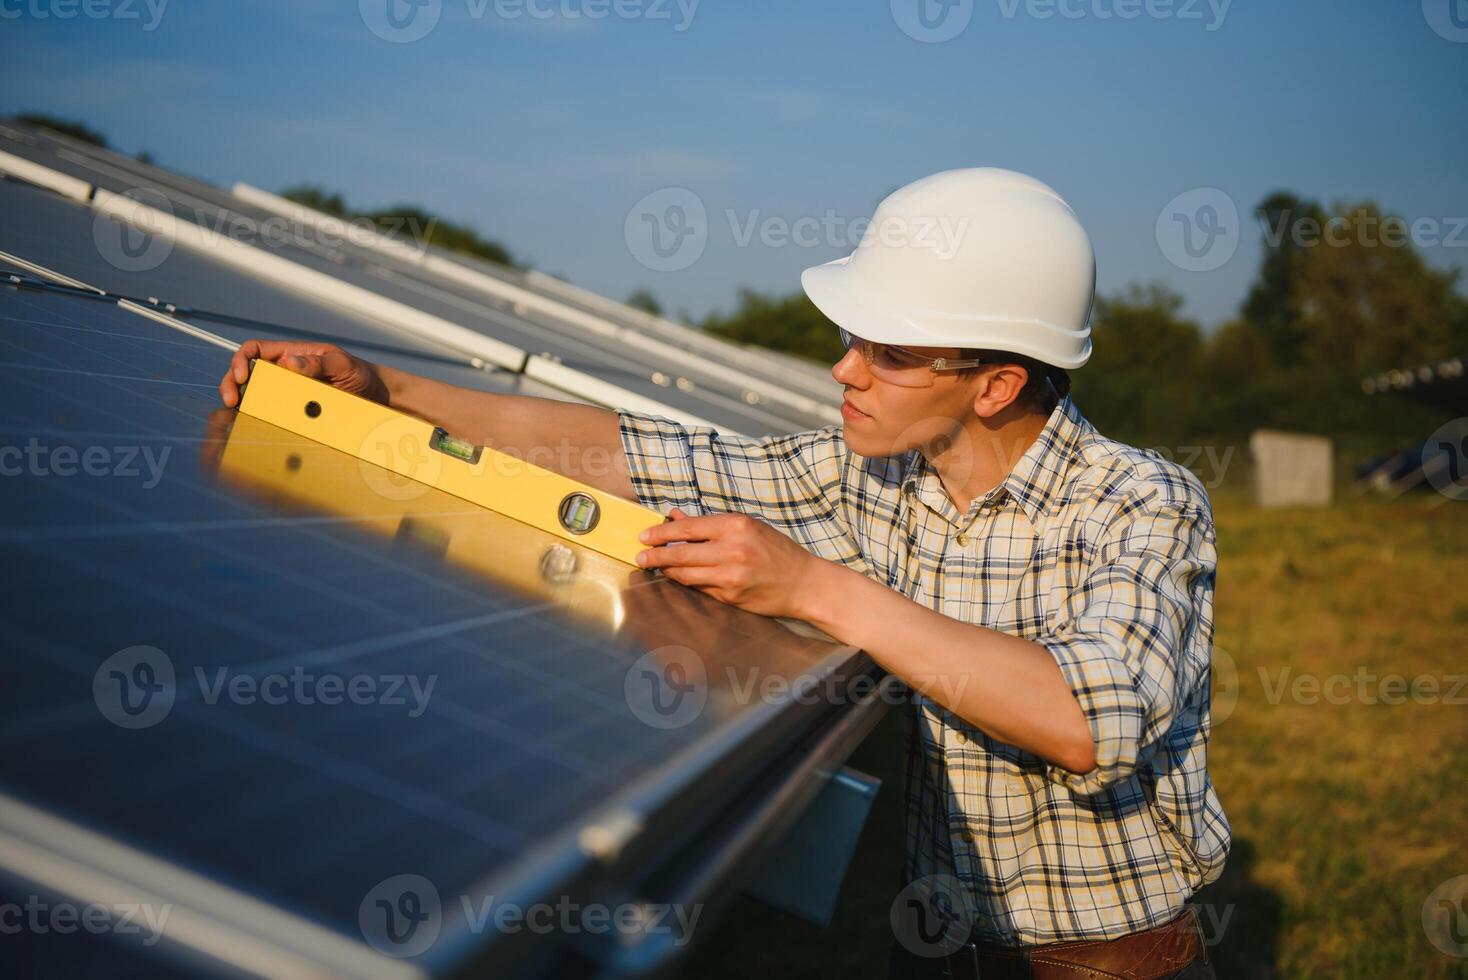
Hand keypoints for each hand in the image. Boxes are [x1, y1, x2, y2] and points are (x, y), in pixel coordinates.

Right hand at [218, 339, 386, 408]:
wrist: (376, 396)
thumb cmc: (359, 374)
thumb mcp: (342, 365)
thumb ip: (318, 363)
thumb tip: (289, 362)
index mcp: (292, 354)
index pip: (254, 350)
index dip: (241, 360)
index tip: (242, 377)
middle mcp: (285, 372)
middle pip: (247, 373)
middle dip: (232, 384)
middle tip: (231, 401)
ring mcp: (288, 392)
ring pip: (257, 395)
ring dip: (245, 403)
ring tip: (240, 413)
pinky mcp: (295, 410)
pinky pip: (274, 414)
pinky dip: (264, 419)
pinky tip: (260, 427)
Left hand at [635, 508, 824, 620]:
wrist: (804, 583)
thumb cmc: (777, 552)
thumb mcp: (748, 528)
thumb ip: (710, 524)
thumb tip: (676, 516)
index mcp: (736, 526)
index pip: (688, 528)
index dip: (661, 533)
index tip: (645, 536)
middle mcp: (732, 549)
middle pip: (681, 553)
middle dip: (656, 555)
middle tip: (640, 557)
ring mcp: (731, 575)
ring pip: (686, 574)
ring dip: (667, 571)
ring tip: (655, 568)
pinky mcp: (731, 596)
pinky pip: (700, 589)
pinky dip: (687, 583)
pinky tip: (679, 579)